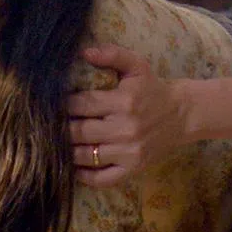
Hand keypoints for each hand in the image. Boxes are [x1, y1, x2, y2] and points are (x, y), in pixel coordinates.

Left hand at [62, 46, 186, 187]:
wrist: (183, 114)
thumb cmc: (153, 88)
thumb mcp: (137, 66)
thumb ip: (112, 55)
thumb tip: (84, 52)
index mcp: (124, 101)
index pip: (81, 104)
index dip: (62, 104)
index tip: (51, 103)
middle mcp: (126, 128)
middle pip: (79, 132)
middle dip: (60, 128)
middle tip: (48, 125)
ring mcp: (129, 152)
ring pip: (86, 156)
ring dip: (67, 151)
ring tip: (55, 144)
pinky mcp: (134, 168)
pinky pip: (103, 179)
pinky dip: (85, 177)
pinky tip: (74, 168)